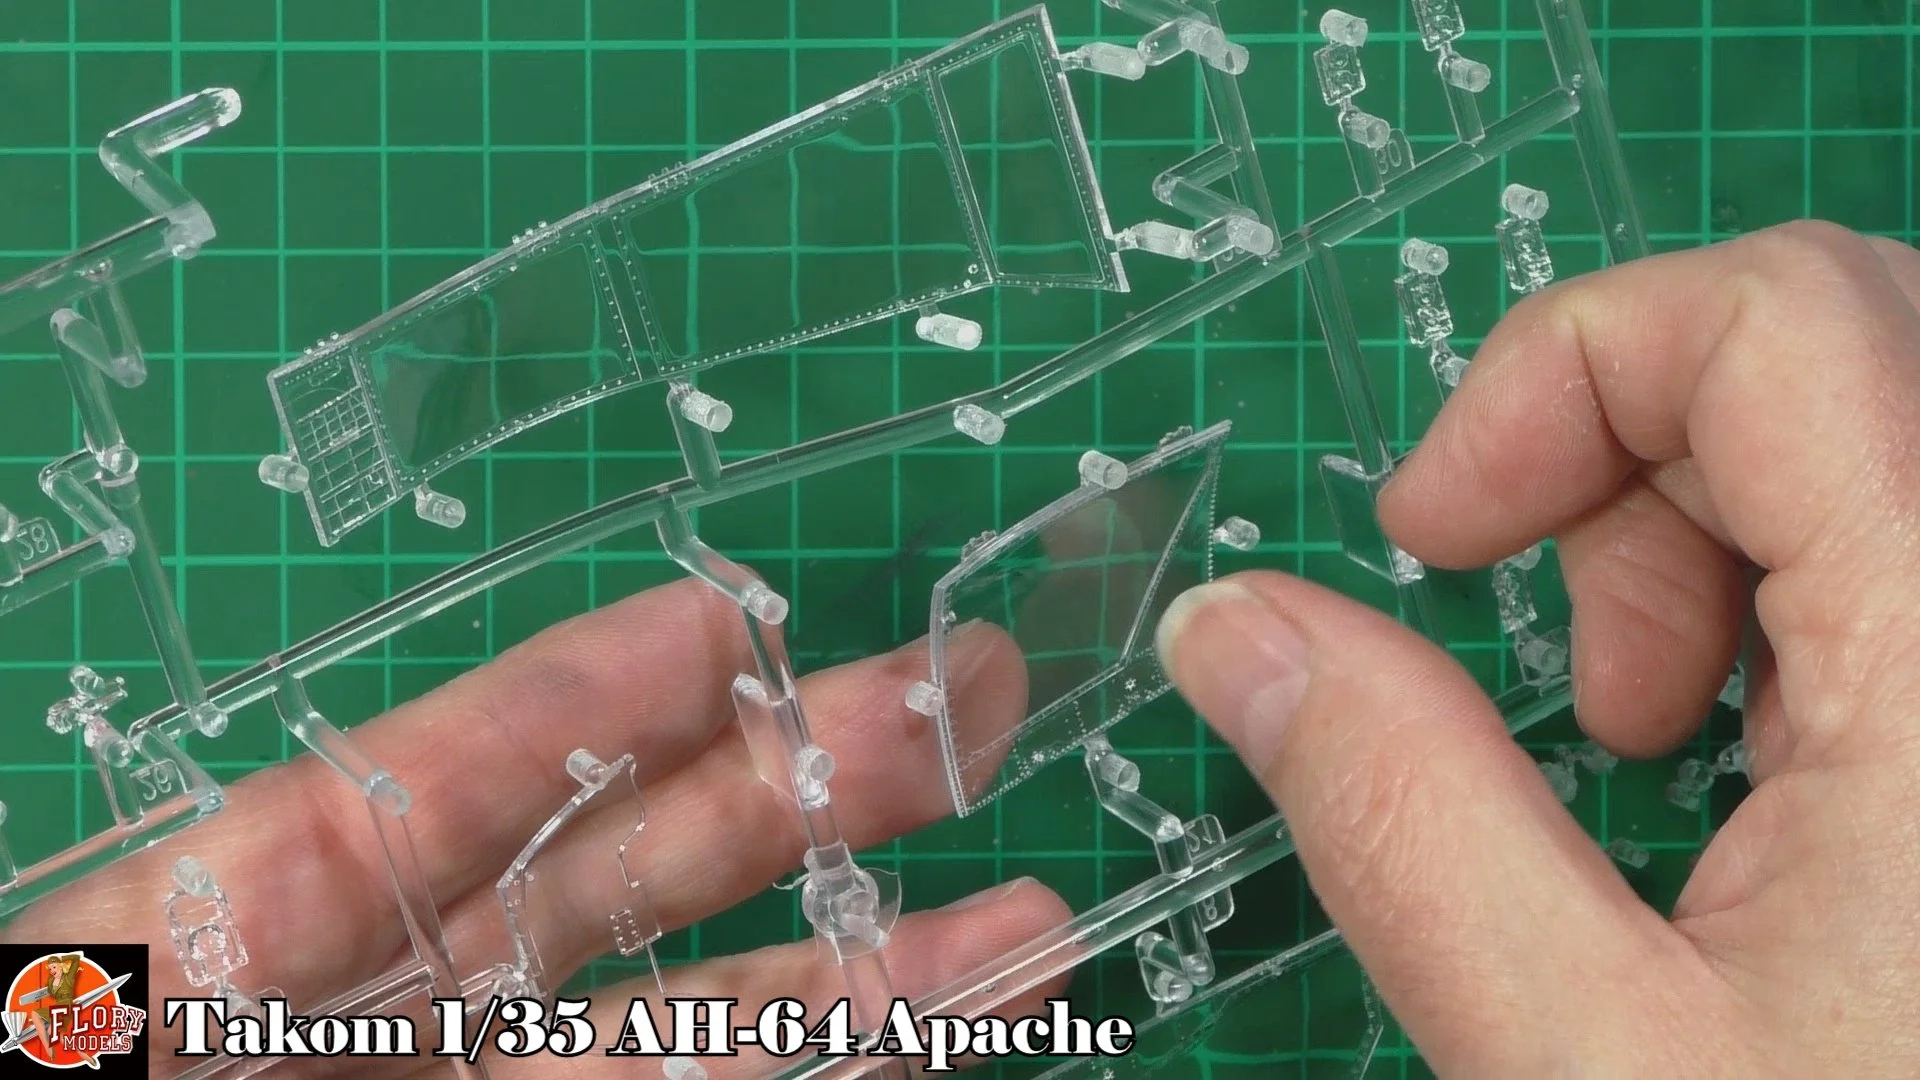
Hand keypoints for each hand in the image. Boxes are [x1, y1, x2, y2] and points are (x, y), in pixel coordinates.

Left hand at [4, 579, 1066, 1076]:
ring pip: (679, 1052)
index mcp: (205, 950)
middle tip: (972, 704)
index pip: (418, 795)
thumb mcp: (113, 1011)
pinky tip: (924, 1050)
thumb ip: (301, 918)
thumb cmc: (85, 1062)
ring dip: (855, 987)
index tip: (737, 623)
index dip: (582, 697)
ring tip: (1031, 920)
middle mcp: (356, 1036)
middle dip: (790, 795)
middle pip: (593, 898)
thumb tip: (583, 860)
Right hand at [1155, 222, 1919, 1076]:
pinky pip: (1907, 534)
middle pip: (1827, 349)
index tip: (1431, 533)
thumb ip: (1395, 809)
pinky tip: (1757, 762)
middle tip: (1578, 685)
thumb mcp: (1586, 1055)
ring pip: (1873, 425)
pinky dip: (1789, 594)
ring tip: (1652, 743)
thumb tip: (1235, 628)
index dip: (1555, 374)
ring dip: (1707, 540)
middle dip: (1629, 469)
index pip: (1771, 317)